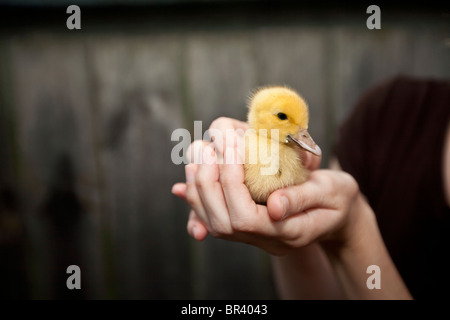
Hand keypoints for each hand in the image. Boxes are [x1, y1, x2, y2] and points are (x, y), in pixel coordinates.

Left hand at [172, 117, 359, 254]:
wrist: (338, 215)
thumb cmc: (339, 199)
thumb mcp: (332, 193)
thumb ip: (302, 198)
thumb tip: (273, 206)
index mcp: (289, 233)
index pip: (245, 217)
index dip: (231, 181)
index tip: (232, 146)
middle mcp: (266, 239)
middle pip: (222, 222)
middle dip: (208, 180)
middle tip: (206, 145)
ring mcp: (254, 235)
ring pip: (213, 222)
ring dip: (198, 187)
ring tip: (197, 154)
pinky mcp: (246, 225)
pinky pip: (213, 220)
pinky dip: (196, 201)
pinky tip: (182, 186)